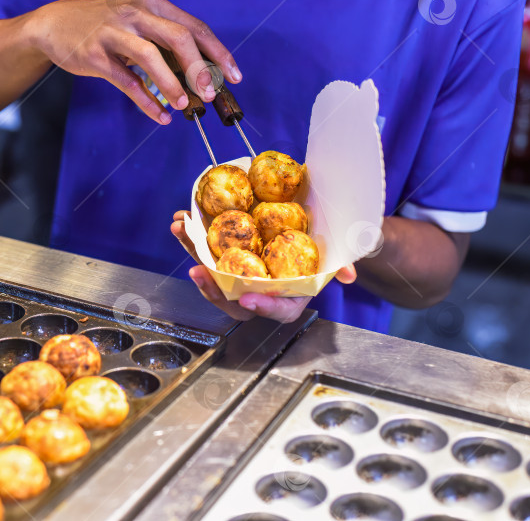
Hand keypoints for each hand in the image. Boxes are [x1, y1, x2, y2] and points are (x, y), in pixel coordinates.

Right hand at [25, 0, 239, 124]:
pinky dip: (146, 101)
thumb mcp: (137, 21)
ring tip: (184, 106)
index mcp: (152, 5)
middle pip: (177, 37)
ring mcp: (113, 34)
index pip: (194, 27)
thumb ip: (165, 41)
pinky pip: (126, 81)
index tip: (235, 76)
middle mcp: (135, 14)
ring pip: (151, 57)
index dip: (218, 52)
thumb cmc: (104, 26)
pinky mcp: (95, 55)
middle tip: (211, 94)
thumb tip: (201, 72)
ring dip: (172, 84)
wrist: (54, 24)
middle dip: (199, 68)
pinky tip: (160, 116)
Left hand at [171, 211, 356, 322]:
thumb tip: (348, 274)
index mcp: (290, 296)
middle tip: (199, 272)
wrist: (314, 226)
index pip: (277, 311)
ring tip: (180, 231)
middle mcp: (261, 290)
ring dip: (193, 254)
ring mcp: (241, 275)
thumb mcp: (339, 252)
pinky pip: (206, 252)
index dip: (262, 307)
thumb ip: (342, 262)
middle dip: (212, 288)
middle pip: (233, 299)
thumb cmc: (326, 246)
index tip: (247, 299)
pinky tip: (180, 220)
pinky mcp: (227, 256)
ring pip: (213, 274)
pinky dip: (192, 237)